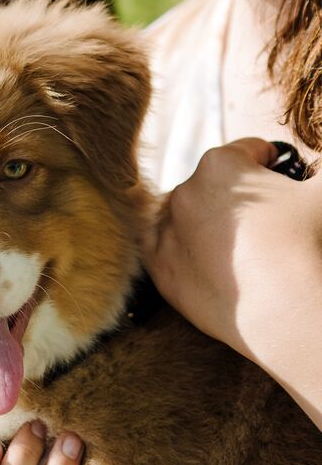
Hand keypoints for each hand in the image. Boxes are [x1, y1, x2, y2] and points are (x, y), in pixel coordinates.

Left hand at [144, 137, 321, 428]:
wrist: (287, 313)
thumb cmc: (310, 245)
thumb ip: (321, 165)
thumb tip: (317, 167)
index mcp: (220, 164)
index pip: (248, 151)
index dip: (272, 164)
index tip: (284, 181)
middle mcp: (184, 193)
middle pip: (215, 185)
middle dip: (239, 197)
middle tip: (266, 223)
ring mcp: (166, 232)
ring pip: (187, 215)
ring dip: (208, 222)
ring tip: (243, 248)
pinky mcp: (158, 268)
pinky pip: (163, 247)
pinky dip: (183, 249)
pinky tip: (212, 262)